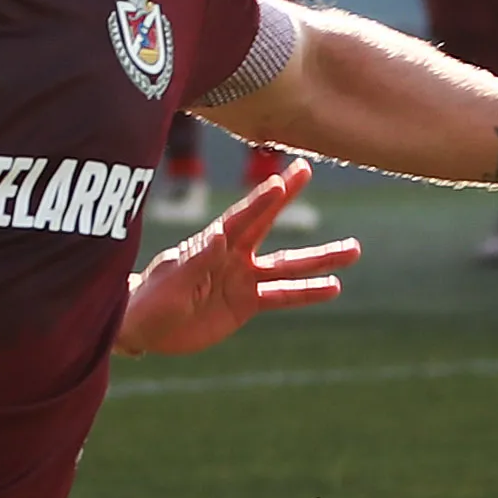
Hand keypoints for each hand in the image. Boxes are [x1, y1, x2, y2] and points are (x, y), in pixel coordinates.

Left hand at [116, 159, 359, 355]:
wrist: (142, 328)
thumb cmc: (149, 300)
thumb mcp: (170, 283)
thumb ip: (196, 262)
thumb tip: (219, 238)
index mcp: (209, 244)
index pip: (240, 217)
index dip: (262, 199)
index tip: (284, 177)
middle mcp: (231, 254)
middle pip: (267, 223)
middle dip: (287, 197)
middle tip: (307, 168)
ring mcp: (241, 277)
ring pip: (287, 265)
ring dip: (319, 259)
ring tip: (354, 250)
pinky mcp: (246, 302)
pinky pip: (282, 295)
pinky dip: (307, 292)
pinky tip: (333, 287)